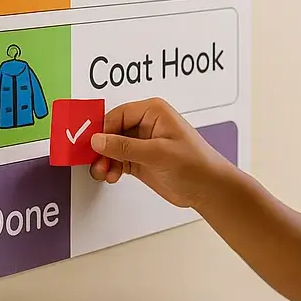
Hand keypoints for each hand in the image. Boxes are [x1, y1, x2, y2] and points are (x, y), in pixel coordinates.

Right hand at [89, 98, 221, 209]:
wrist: (208, 188)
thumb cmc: (195, 164)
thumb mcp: (157, 153)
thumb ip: (125, 147)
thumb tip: (98, 140)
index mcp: (154, 111)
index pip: (118, 114)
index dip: (103, 129)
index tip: (92, 145)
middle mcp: (147, 124)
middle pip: (111, 130)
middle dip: (102, 147)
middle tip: (96, 162)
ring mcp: (143, 142)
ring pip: (112, 147)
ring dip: (104, 160)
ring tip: (105, 172)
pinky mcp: (141, 159)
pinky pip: (117, 159)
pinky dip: (111, 167)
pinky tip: (112, 175)